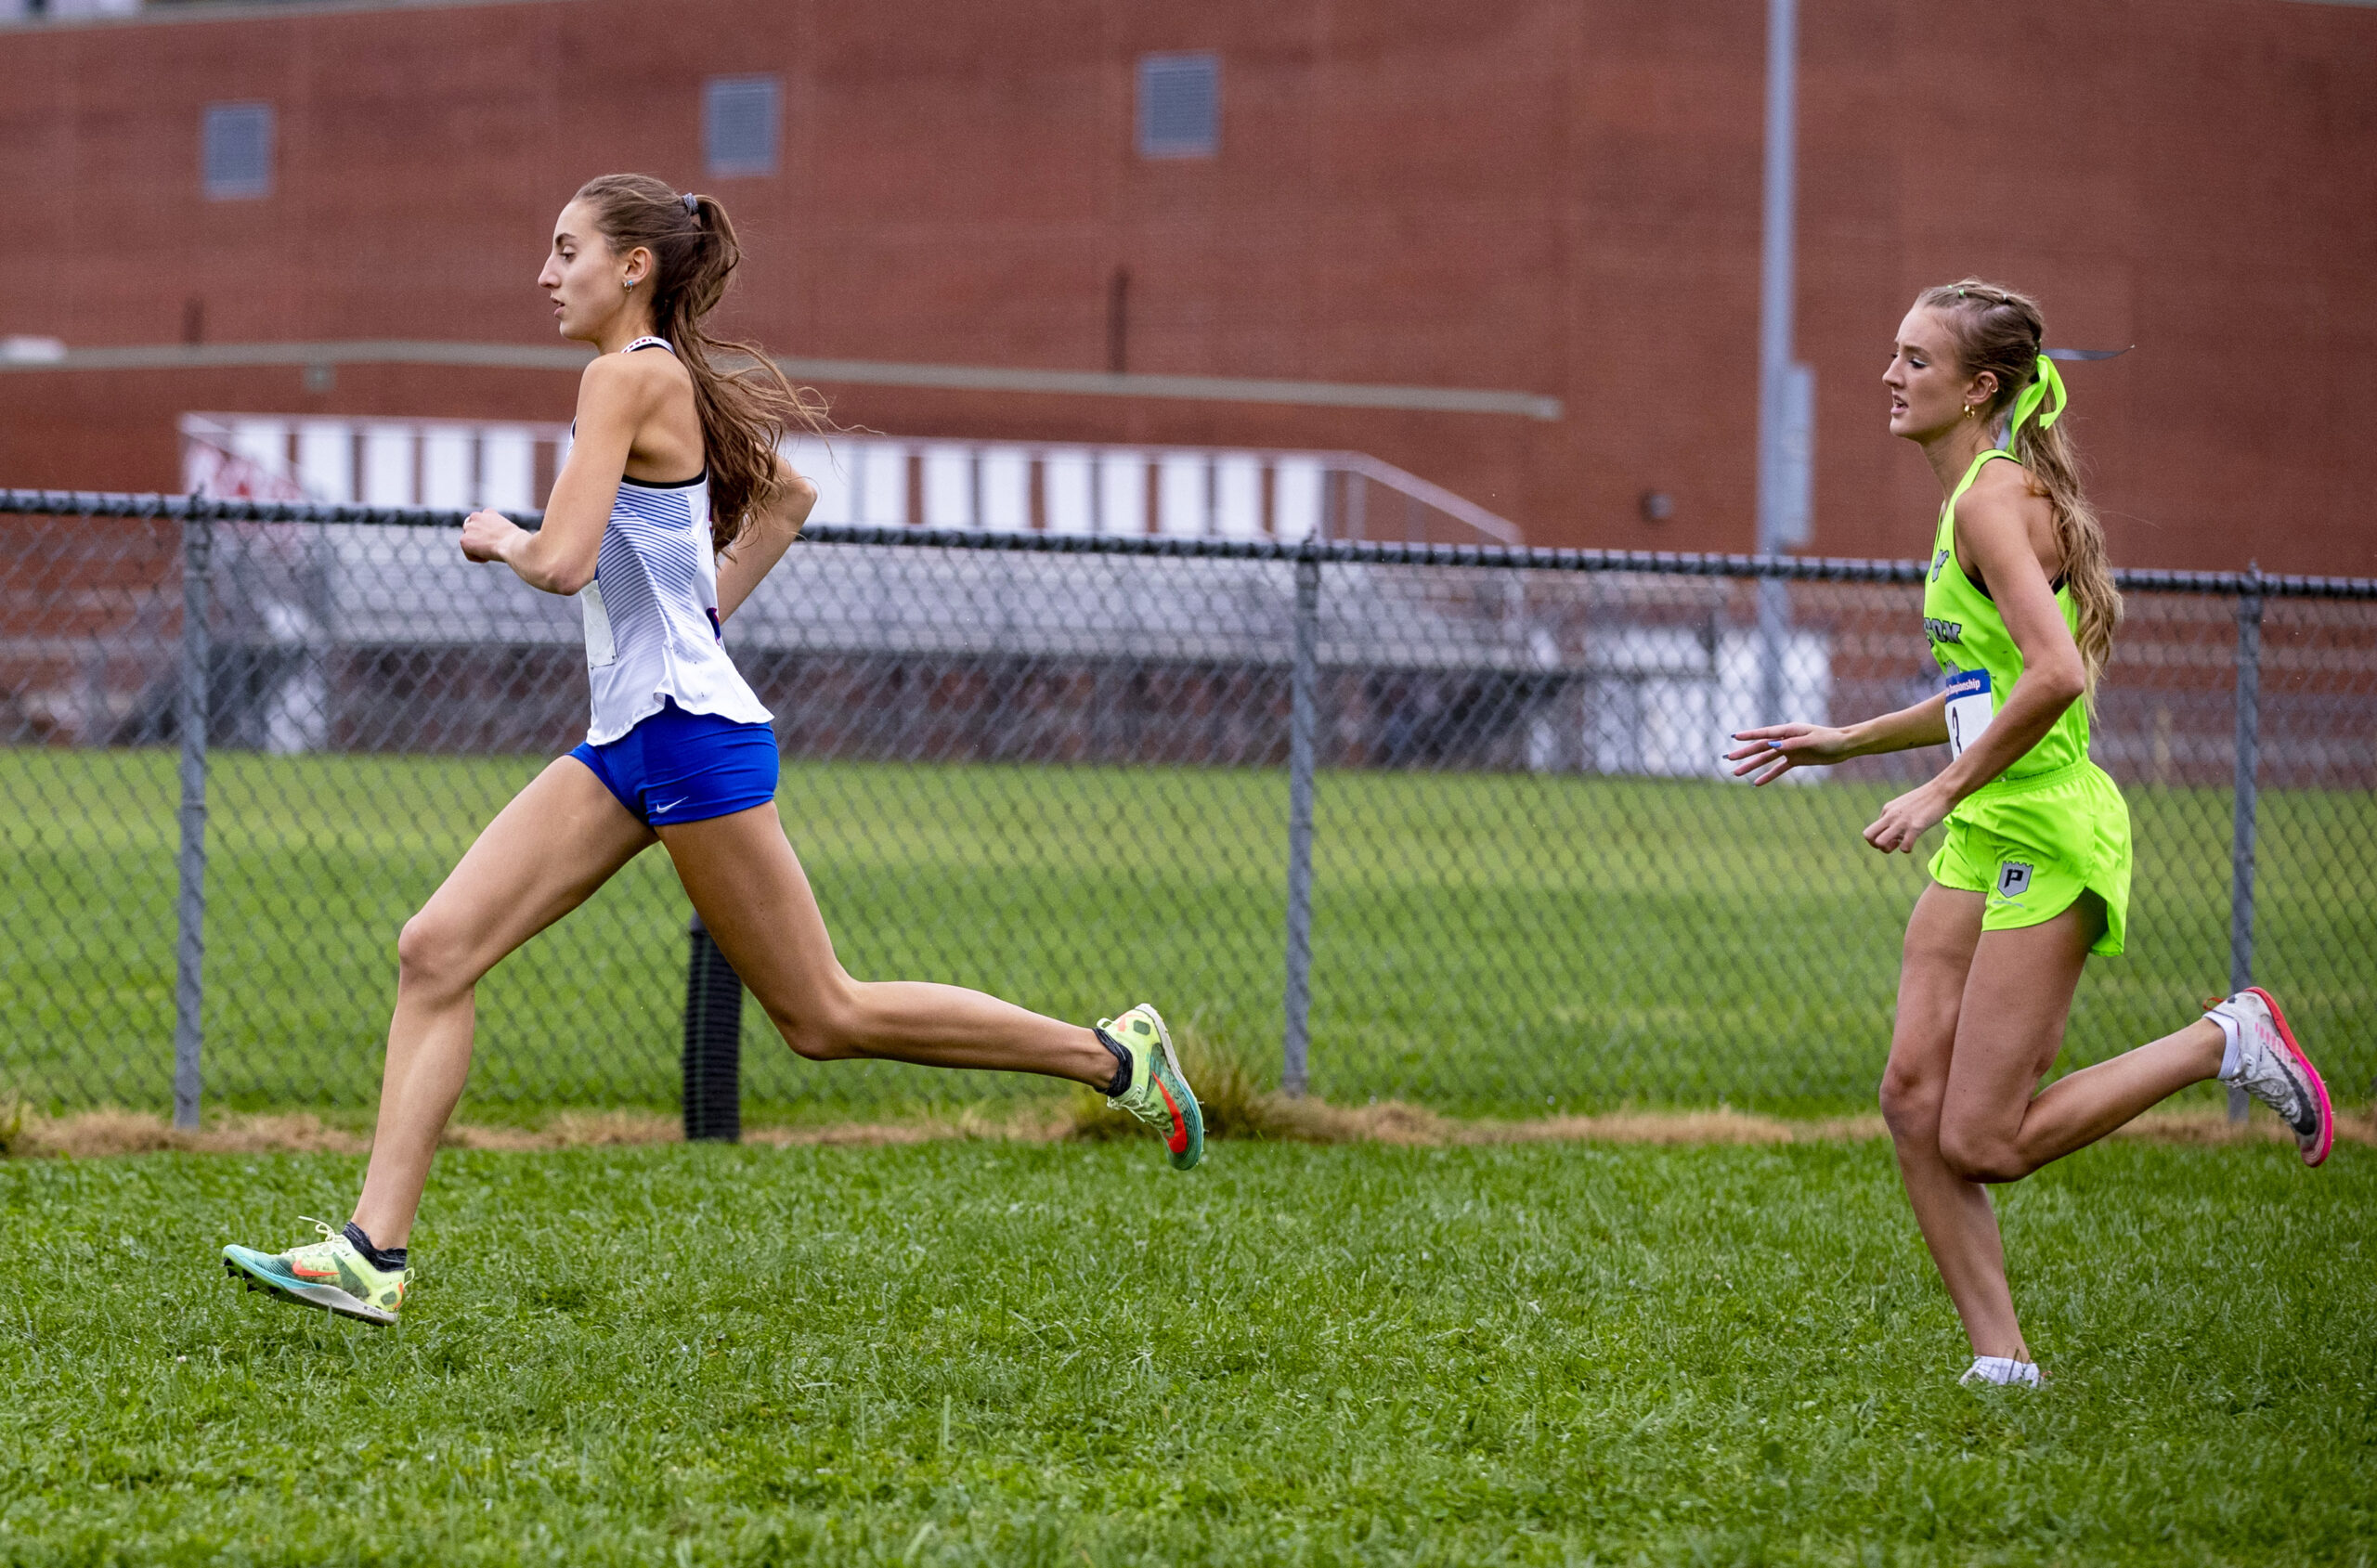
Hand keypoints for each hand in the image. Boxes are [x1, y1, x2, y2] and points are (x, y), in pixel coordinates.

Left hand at [459, 508, 521, 564]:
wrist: (513, 545)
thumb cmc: (517, 541)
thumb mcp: (509, 531)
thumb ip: (498, 531)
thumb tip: (497, 540)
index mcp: (488, 512)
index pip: (481, 521)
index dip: (486, 532)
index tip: (495, 540)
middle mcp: (476, 516)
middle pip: (471, 530)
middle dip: (478, 539)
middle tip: (491, 548)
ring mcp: (468, 528)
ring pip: (469, 541)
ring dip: (477, 549)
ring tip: (491, 553)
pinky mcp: (464, 540)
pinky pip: (468, 554)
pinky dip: (478, 558)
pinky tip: (488, 557)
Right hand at [1725, 722, 1853, 785]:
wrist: (1845, 746)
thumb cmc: (1830, 740)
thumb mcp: (1811, 741)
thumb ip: (1791, 743)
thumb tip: (1772, 745)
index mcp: (1789, 731)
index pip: (1765, 734)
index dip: (1749, 736)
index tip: (1734, 737)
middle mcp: (1786, 740)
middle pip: (1761, 747)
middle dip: (1744, 753)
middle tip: (1728, 759)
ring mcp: (1790, 750)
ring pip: (1766, 759)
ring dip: (1752, 766)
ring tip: (1737, 773)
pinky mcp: (1795, 760)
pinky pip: (1778, 769)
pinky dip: (1768, 776)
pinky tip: (1757, 783)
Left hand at [1863, 784, 1949, 853]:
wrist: (1942, 790)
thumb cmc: (1926, 799)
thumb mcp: (1904, 805)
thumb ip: (1895, 816)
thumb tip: (1894, 832)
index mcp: (1887, 810)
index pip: (1870, 831)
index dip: (1878, 839)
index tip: (1892, 838)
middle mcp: (1890, 815)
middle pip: (1868, 836)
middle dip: (1877, 846)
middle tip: (1892, 844)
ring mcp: (1902, 821)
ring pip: (1880, 842)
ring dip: (1888, 849)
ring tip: (1901, 844)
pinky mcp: (1915, 826)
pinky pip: (1904, 847)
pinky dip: (1907, 849)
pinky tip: (1913, 843)